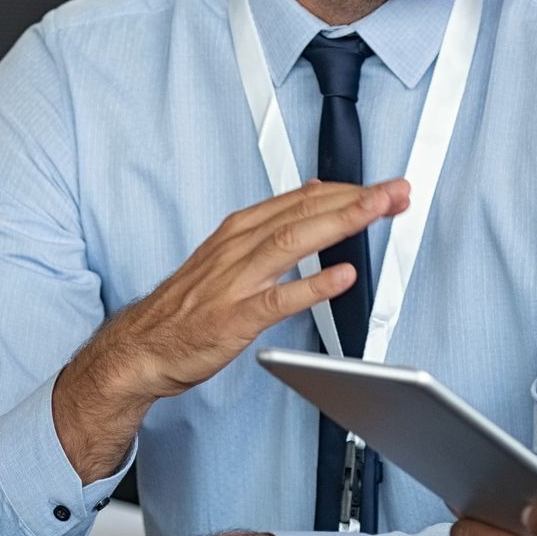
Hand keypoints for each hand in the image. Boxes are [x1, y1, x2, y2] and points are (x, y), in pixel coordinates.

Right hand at [55, 179, 409, 478]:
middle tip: (394, 192)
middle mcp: (238, 248)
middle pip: (303, 213)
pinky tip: (342, 277)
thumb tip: (315, 195)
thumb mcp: (228, 253)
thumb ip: (272, 226)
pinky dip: (312, 286)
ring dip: (340, 224)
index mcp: (239, 231)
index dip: (347, 190)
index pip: (301, 199)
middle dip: (354, 199)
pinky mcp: (234, 318)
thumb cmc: (187, 306)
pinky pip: (277, 299)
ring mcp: (236, 282)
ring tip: (376, 212)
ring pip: (293, 242)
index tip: (382, 187)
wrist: (142, 348)